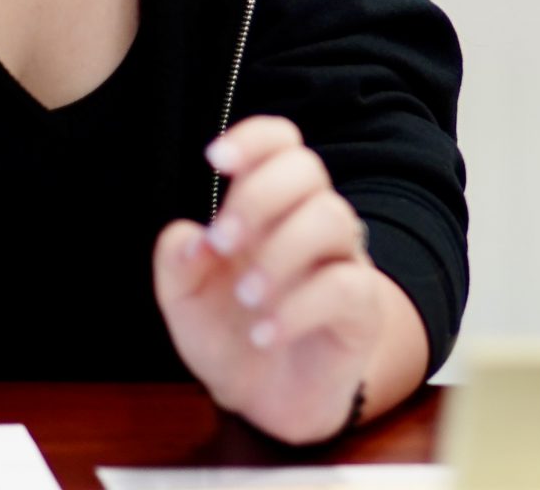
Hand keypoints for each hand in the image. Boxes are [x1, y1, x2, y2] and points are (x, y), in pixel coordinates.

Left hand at [154, 115, 384, 442]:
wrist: (270, 399)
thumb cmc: (232, 333)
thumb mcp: (185, 303)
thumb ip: (177, 265)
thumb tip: (189, 236)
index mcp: (269, 209)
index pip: (281, 144)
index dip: (255, 139)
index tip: (216, 159)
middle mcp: (311, 223)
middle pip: (307, 168)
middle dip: (259, 195)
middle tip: (223, 242)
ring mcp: (342, 262)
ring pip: (332, 217)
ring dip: (280, 251)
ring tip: (246, 296)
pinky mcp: (361, 308)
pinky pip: (344, 287)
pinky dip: (297, 309)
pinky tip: (264, 334)